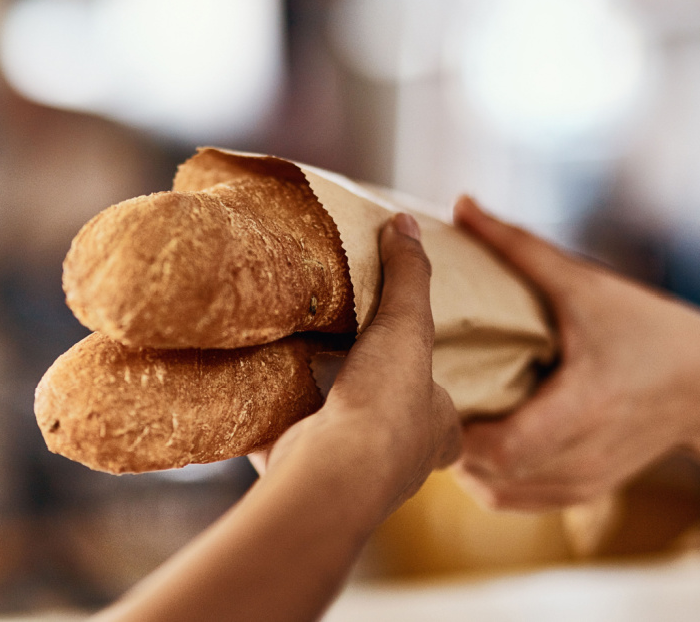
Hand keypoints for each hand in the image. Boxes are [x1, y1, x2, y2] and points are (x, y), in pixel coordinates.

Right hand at [251, 213, 460, 516]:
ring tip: (296, 362)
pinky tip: (251, 389)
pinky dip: (267, 420)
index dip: (435, 394)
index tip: (411, 371)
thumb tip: (406, 223)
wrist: (333, 473)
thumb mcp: (406, 325)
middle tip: (345, 361)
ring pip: (334, 438)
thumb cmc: (387, 403)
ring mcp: (347, 477)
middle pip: (388, 428)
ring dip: (317, 410)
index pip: (448, 415)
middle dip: (369, 400)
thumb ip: (408, 276)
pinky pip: (281, 443)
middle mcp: (398, 464)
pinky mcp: (298, 475)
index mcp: (438, 433)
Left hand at [452, 196, 699, 509]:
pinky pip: (517, 500)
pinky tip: (478, 439)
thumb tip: (462, 205)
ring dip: (466, 461)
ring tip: (447, 416)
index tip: (433, 389)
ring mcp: (583, 482)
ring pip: (497, 494)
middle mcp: (582, 455)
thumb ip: (520, 247)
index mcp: (583, 407)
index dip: (458, 428)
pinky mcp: (584, 491)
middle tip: (424, 397)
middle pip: (488, 474)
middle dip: (450, 438)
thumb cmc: (653, 331)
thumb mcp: (586, 286)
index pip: (501, 448)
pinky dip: (490, 477)